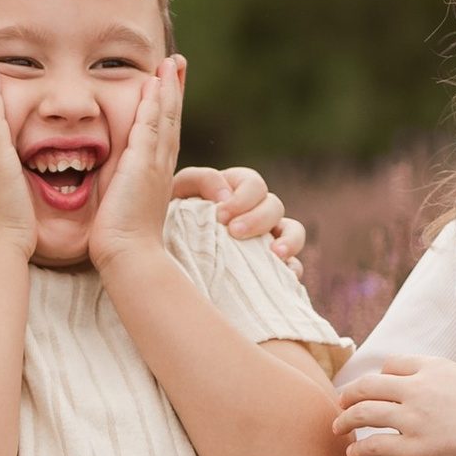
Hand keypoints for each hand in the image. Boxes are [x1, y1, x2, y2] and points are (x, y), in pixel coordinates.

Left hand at [87, 58, 183, 273]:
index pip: (163, 132)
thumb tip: (106, 180)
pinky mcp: (144, 166)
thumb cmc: (120, 239)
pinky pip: (150, 127)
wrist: (128, 256)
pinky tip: (154, 83)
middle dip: (173, 88)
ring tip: (170, 62)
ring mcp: (155, 164)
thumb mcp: (121, 204)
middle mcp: (161, 165)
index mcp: (155, 174)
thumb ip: (118, 186)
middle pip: (170, 118)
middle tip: (176, 61)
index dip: (166, 106)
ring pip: (165, 117)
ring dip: (168, 88)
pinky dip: (154, 104)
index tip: (167, 83)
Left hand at [169, 147, 307, 263]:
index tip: (221, 214)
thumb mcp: (176, 193)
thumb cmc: (167, 222)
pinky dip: (293, 269)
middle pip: (274, 206)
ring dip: (288, 240)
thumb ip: (200, 180)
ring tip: (274, 254)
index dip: (243, 197)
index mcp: (235, 191)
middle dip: (258, 218)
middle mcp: (255, 213)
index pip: (254, 183)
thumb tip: (225, 194)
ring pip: (293, 231)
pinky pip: (293, 267)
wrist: (162, 263)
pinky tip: (283, 275)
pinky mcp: (271, 269)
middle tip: (234, 233)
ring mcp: (266, 241)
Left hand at [333, 355, 455, 455]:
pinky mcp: (415, 447)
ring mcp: (413, 418)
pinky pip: (376, 446)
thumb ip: (449, 383)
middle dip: (350, 392)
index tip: (377, 384)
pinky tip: (351, 453)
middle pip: (370, 385)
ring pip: (365, 413)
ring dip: (345, 419)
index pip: (393, 364)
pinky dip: (358, 449)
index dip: (381, 375)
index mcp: (433, 368)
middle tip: (341, 400)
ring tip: (336, 427)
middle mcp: (417, 389)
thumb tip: (445, 395)